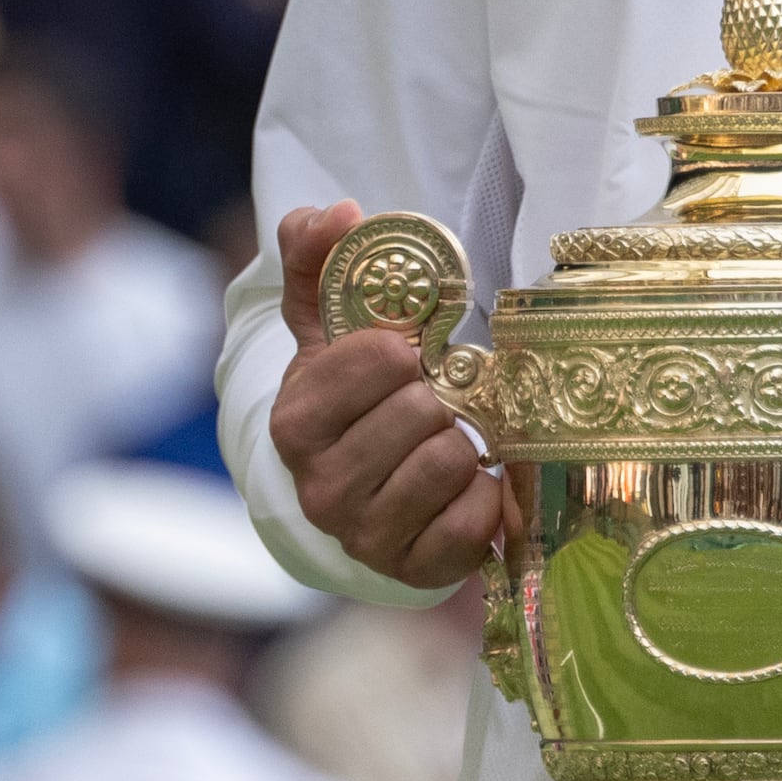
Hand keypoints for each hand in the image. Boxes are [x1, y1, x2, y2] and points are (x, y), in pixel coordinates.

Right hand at [272, 204, 502, 589]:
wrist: (366, 492)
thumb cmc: (352, 398)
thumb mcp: (327, 325)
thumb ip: (319, 258)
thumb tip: (336, 211)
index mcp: (295, 420)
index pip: (377, 359)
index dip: (405, 350)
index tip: (406, 357)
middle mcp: (319, 486)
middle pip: (420, 411)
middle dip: (440, 398)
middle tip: (432, 404)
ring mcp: (364, 534)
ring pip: (450, 460)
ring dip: (464, 444)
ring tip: (447, 443)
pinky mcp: (416, 569)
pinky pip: (476, 520)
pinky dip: (487, 498)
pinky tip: (467, 489)